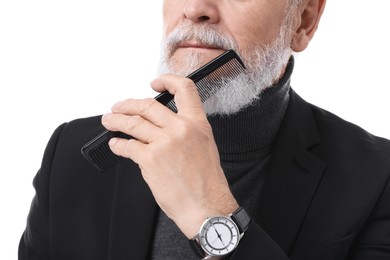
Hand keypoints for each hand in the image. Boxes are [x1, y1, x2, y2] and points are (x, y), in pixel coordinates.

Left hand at [101, 74, 237, 237]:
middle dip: (127, 104)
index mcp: (197, 124)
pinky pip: (128, 146)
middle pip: (147, 106)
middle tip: (119, 107)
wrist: (206, 206)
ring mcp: (165, 143)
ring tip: (109, 121)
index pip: (184, 89)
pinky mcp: (151, 159)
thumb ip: (184, 132)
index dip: (167, 81)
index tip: (155, 84)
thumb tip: (159, 127)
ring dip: (116, 121)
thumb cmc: (206, 182)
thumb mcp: (203, 147)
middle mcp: (181, 129)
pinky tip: (116, 145)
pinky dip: (118, 145)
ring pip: (133, 123)